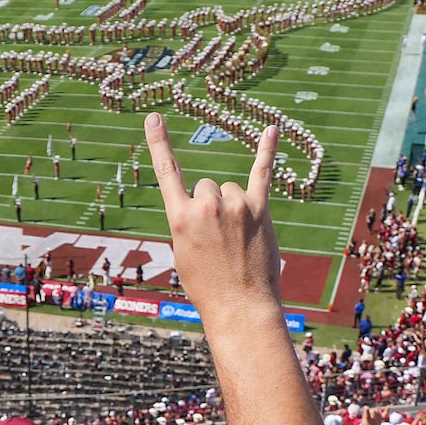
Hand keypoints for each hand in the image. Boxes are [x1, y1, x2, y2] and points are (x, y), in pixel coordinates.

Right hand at [143, 113, 281, 316]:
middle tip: (217, 240)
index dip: (158, 142)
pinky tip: (272, 129)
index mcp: (180, 217)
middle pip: (206, 186)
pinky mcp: (260, 210)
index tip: (154, 117)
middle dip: (210, 207)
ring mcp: (236, 206)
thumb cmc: (207, 286)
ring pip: (231, 190)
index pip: (167, 171)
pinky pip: (262, 173)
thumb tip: (208, 205)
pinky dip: (266, 151)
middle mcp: (207, 206)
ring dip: (233, 208)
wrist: (239, 307)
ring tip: (236, 240)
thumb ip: (189, 221)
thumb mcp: (184, 252)